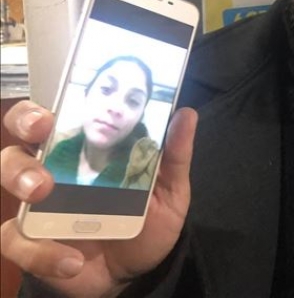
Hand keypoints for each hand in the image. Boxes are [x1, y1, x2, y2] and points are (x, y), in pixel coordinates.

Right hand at [0, 100, 196, 297]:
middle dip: (24, 129)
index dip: (41, 108)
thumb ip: (174, 156)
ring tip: (43, 193)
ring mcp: (37, 206)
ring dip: (21, 178)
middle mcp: (53, 170)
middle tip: (41, 135)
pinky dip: (41, 251)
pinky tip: (72, 260)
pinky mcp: (30, 243)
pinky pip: (16, 241)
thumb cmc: (147, 221)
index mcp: (84, 150)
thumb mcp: (169, 189)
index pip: (53, 117)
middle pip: (20, 138)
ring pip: (5, 177)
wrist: (137, 273)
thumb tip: (186, 114)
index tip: (52, 110)